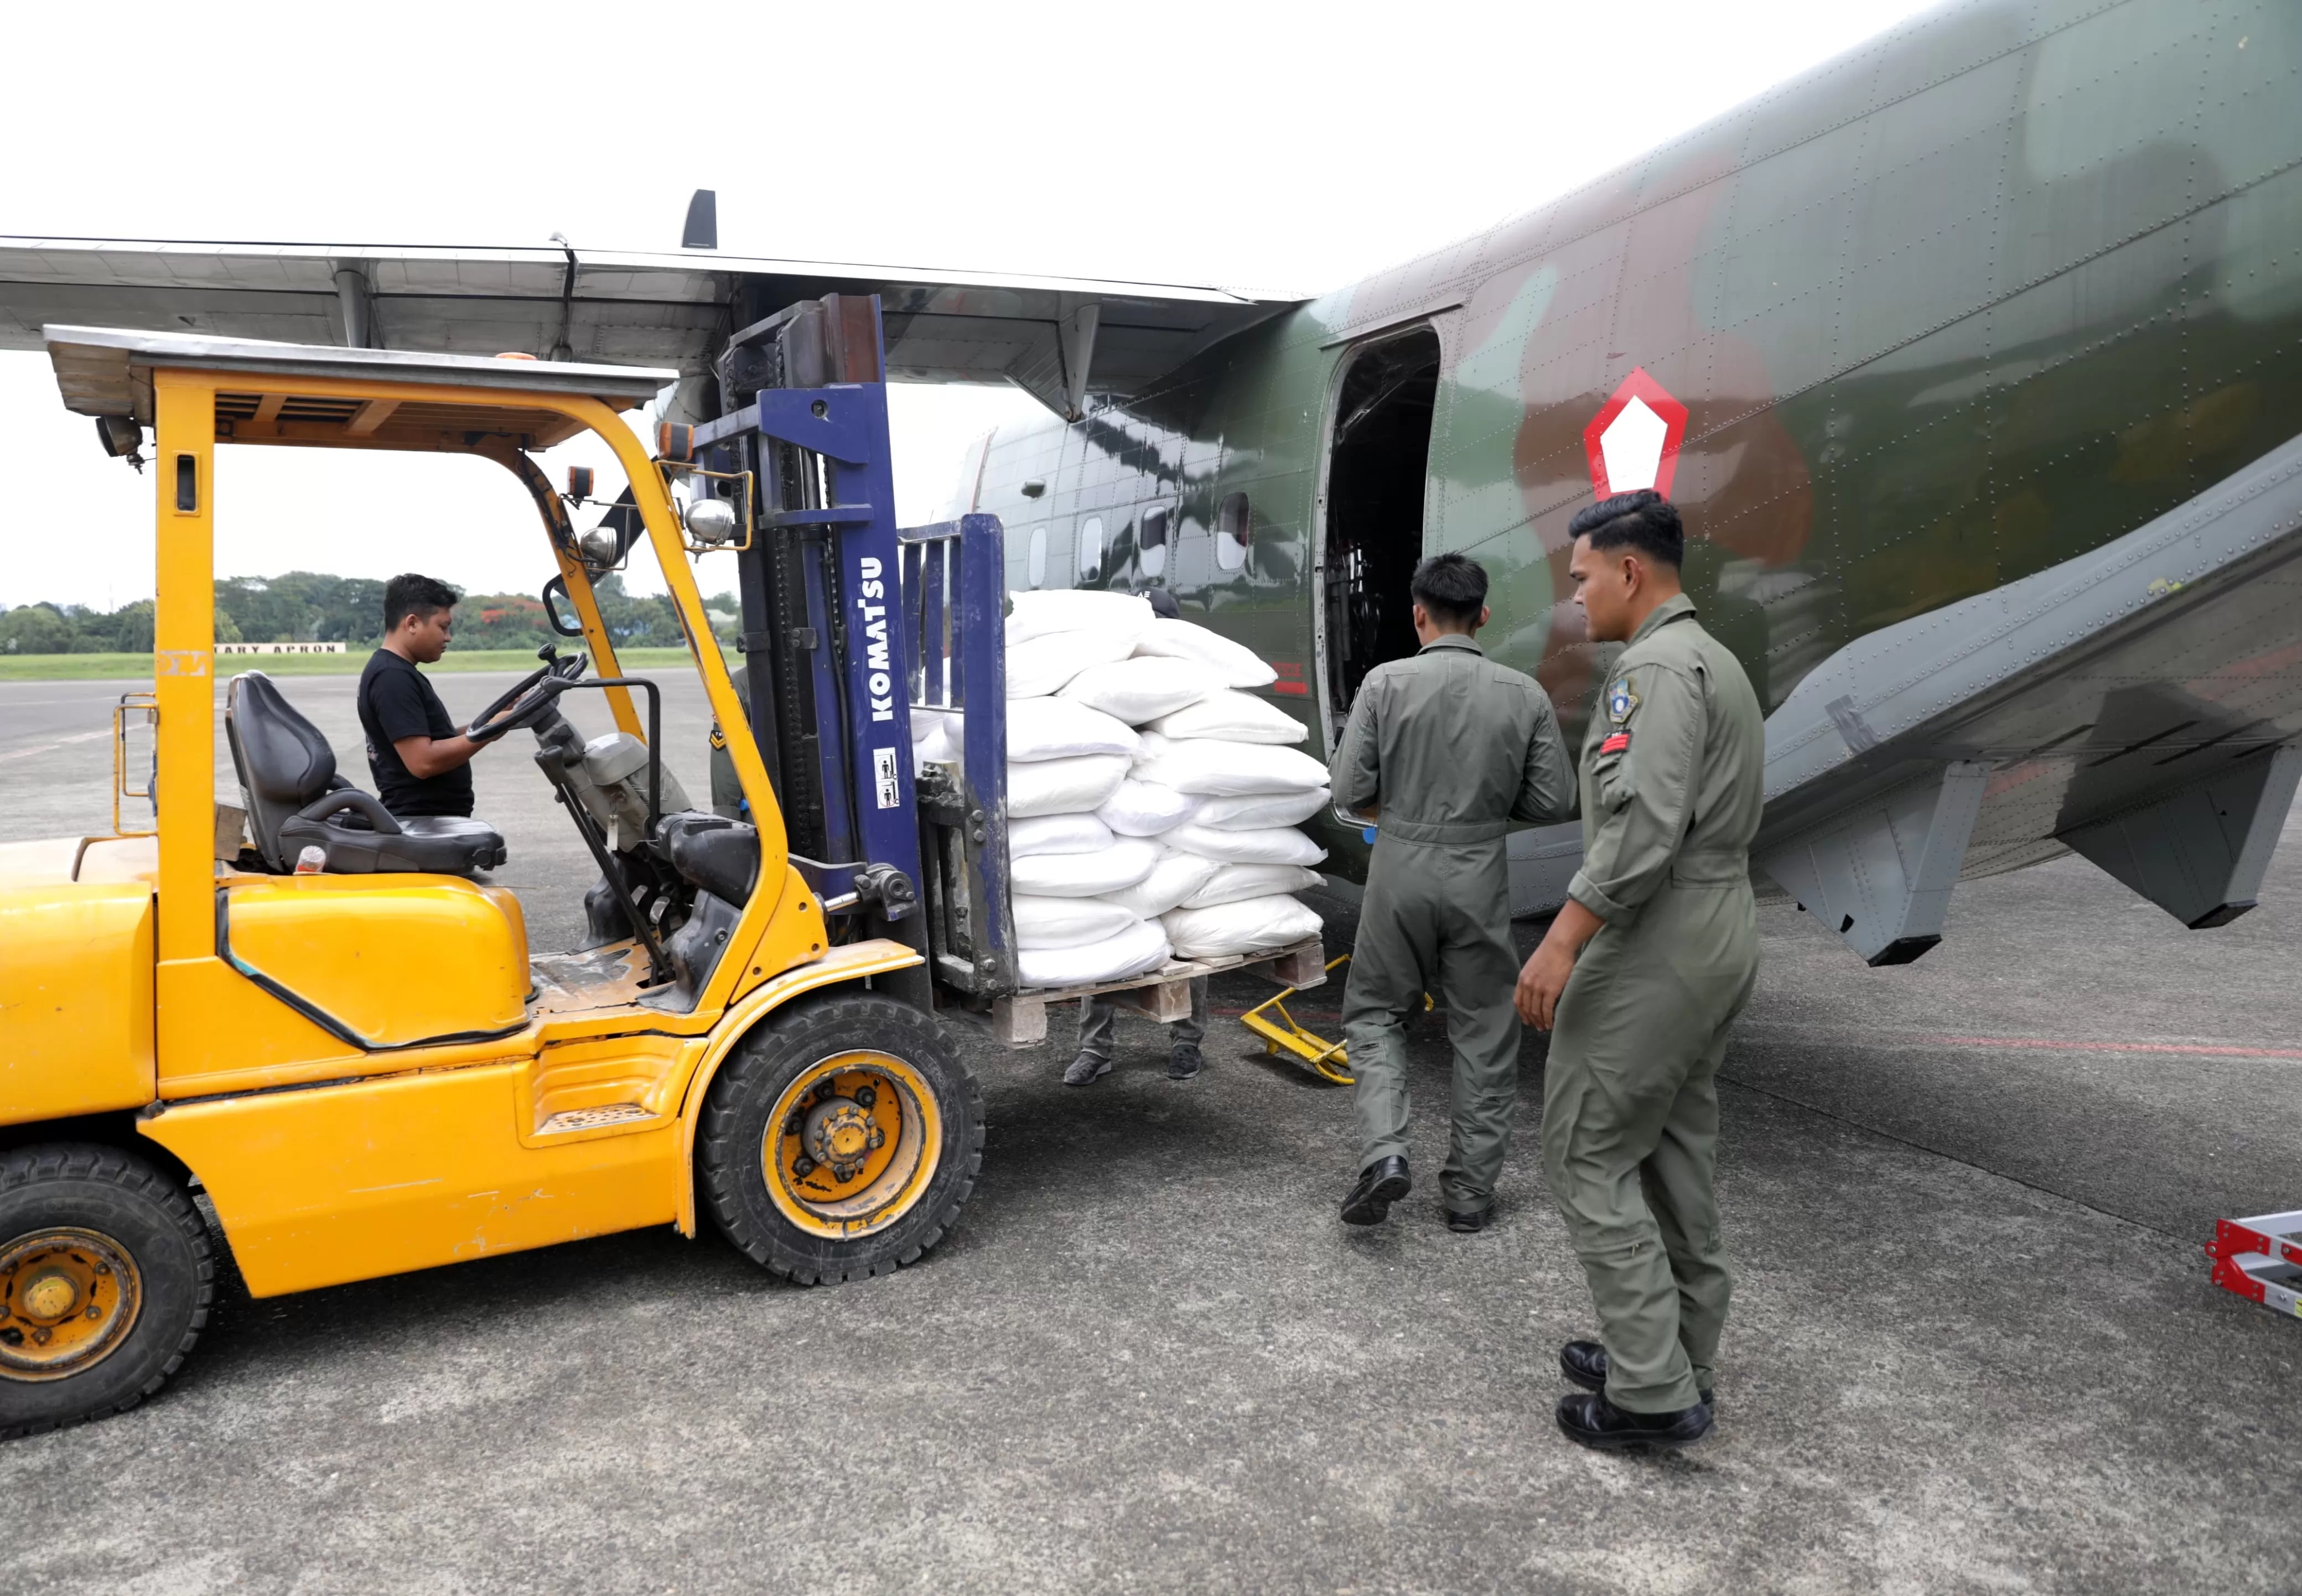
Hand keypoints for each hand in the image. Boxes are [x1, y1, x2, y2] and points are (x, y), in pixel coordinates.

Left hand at [1514, 897, 1604, 1029]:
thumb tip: (1535, 991)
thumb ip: (1531, 979)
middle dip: (1531, 1020)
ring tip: (1544, 1027)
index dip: (1522, 1013)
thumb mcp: (1533, 966)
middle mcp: (1527, 985)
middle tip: (1537, 1027)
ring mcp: (1538, 988)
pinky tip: (1551, 1024)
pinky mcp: (1550, 991)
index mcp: (1522, 979)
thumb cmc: (1549, 953)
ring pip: (1536, 1011)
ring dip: (1540, 1022)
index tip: (1526, 1020)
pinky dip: (1548, 1019)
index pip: (1518, 1001)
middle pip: (1526, 1008)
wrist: (1558, 946)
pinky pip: (1547, 1010)